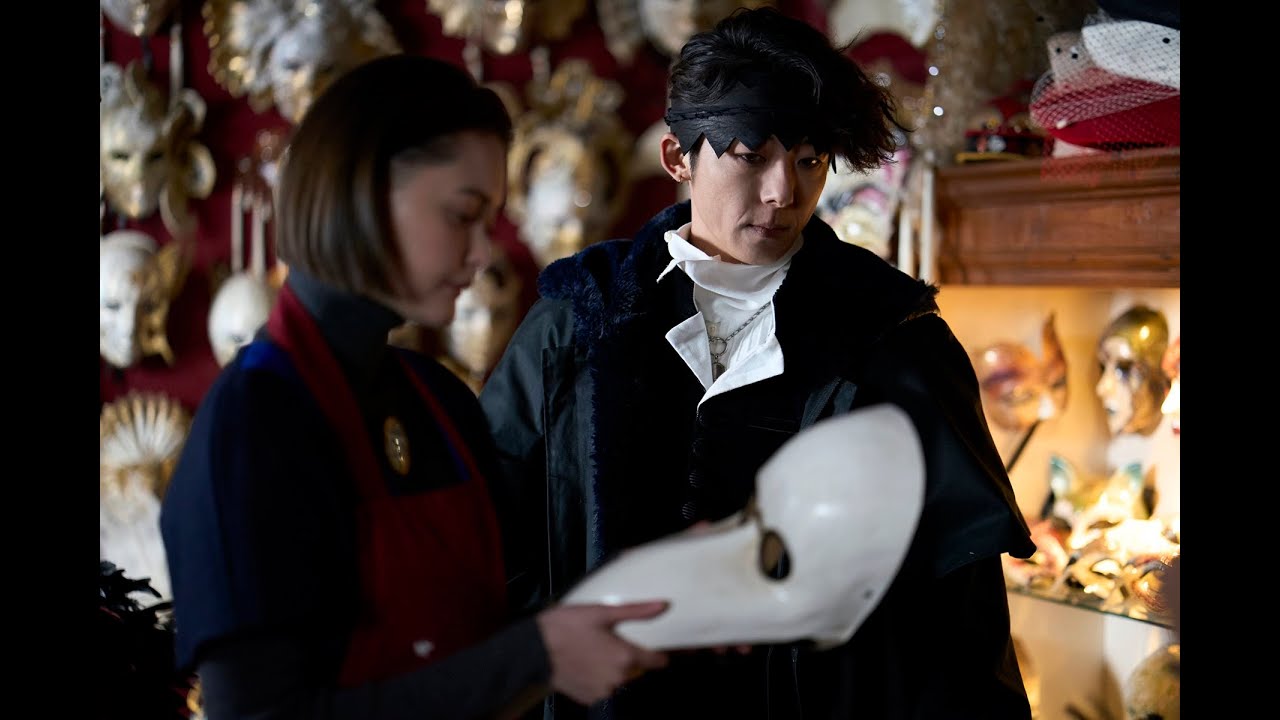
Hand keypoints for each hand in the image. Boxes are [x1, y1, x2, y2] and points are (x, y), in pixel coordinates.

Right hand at [535, 601, 669, 705]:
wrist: (534, 649)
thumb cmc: (567, 626)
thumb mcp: (602, 612)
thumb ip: (637, 612)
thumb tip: (663, 606)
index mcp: (625, 656)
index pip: (657, 661)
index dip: (657, 654)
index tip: (655, 649)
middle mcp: (618, 678)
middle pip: (636, 670)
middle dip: (628, 658)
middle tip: (609, 642)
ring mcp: (603, 692)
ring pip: (620, 681)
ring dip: (614, 669)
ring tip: (594, 652)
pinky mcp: (588, 699)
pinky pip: (604, 690)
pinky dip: (599, 679)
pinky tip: (586, 664)